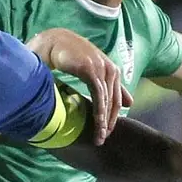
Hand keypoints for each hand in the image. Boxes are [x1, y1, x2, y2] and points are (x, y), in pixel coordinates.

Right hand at [25, 28, 131, 143]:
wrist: (52, 41)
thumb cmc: (68, 56)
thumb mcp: (91, 72)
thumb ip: (107, 86)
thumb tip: (129, 103)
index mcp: (112, 70)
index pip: (116, 99)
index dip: (112, 118)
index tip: (105, 133)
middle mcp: (110, 69)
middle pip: (114, 102)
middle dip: (108, 123)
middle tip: (101, 139)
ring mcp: (102, 68)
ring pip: (107, 100)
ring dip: (103, 121)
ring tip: (98, 136)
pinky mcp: (92, 69)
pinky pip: (99, 94)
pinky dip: (98, 109)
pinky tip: (96, 122)